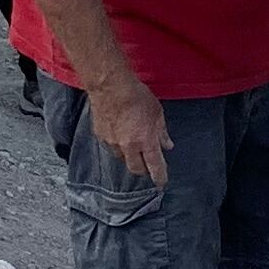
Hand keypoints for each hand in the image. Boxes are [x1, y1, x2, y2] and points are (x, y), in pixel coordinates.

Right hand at [88, 72, 169, 189]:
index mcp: (145, 141)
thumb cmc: (137, 95)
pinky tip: (119, 134)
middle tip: (146, 165)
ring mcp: (112, 142)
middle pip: (136, 168)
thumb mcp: (157, 113)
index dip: (159, 176)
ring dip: (129, 156)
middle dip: (143, 169)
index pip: (155, 166)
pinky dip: (117, 144)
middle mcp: (128, 146)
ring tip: (132, 145)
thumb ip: (162, 132)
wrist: (110, 85)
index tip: (161, 183)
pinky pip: (110, 146)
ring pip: (122, 158)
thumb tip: (167, 145)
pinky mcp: (100, 135)